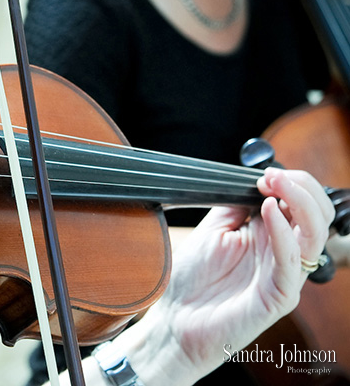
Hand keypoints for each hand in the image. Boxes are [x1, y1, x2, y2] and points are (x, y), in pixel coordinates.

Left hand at [114, 168, 334, 383]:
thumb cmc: (192, 279)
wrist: (174, 321)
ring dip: (300, 202)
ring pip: (315, 235)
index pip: (302, 202)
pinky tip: (269, 211)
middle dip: (301, 187)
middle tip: (272, 176)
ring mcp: (284, 275)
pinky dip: (283, 232)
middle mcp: (283, 253)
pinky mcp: (278, 297)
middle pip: (318, 215)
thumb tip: (255, 179)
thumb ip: (236, 205)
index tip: (264, 173)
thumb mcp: (213, 230)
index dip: (291, 181)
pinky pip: (292, 263)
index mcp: (270, 236)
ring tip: (276, 185)